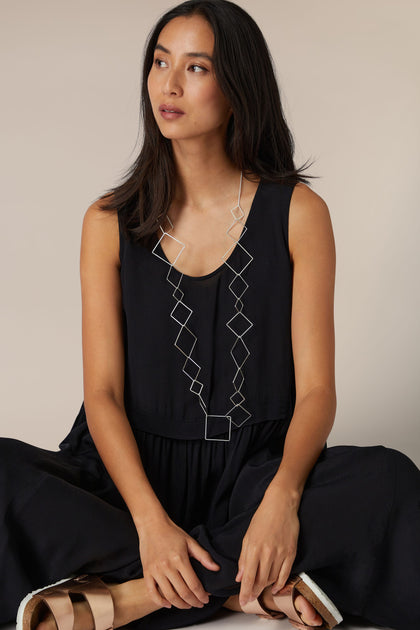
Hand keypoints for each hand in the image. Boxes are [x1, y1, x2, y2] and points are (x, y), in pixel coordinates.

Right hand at [138, 514, 219, 609]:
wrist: (152, 525)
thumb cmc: (172, 533)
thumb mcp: (190, 541)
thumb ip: (203, 556)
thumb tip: (216, 568)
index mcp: (180, 559)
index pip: (193, 584)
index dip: (201, 595)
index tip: (206, 599)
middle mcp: (167, 566)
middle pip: (183, 593)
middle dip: (194, 602)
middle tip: (199, 604)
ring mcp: (155, 571)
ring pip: (169, 596)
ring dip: (180, 604)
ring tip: (187, 605)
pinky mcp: (146, 572)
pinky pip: (152, 592)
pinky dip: (160, 601)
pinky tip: (169, 604)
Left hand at [235, 484, 300, 606]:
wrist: (281, 504)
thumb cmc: (262, 518)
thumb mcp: (248, 536)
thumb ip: (244, 558)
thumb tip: (240, 577)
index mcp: (254, 548)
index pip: (249, 578)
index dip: (245, 592)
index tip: (243, 601)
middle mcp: (267, 553)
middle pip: (261, 581)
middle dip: (254, 592)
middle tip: (250, 599)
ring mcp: (281, 553)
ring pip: (272, 579)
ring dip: (265, 587)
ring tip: (260, 590)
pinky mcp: (291, 553)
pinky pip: (286, 575)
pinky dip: (280, 584)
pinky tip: (275, 589)